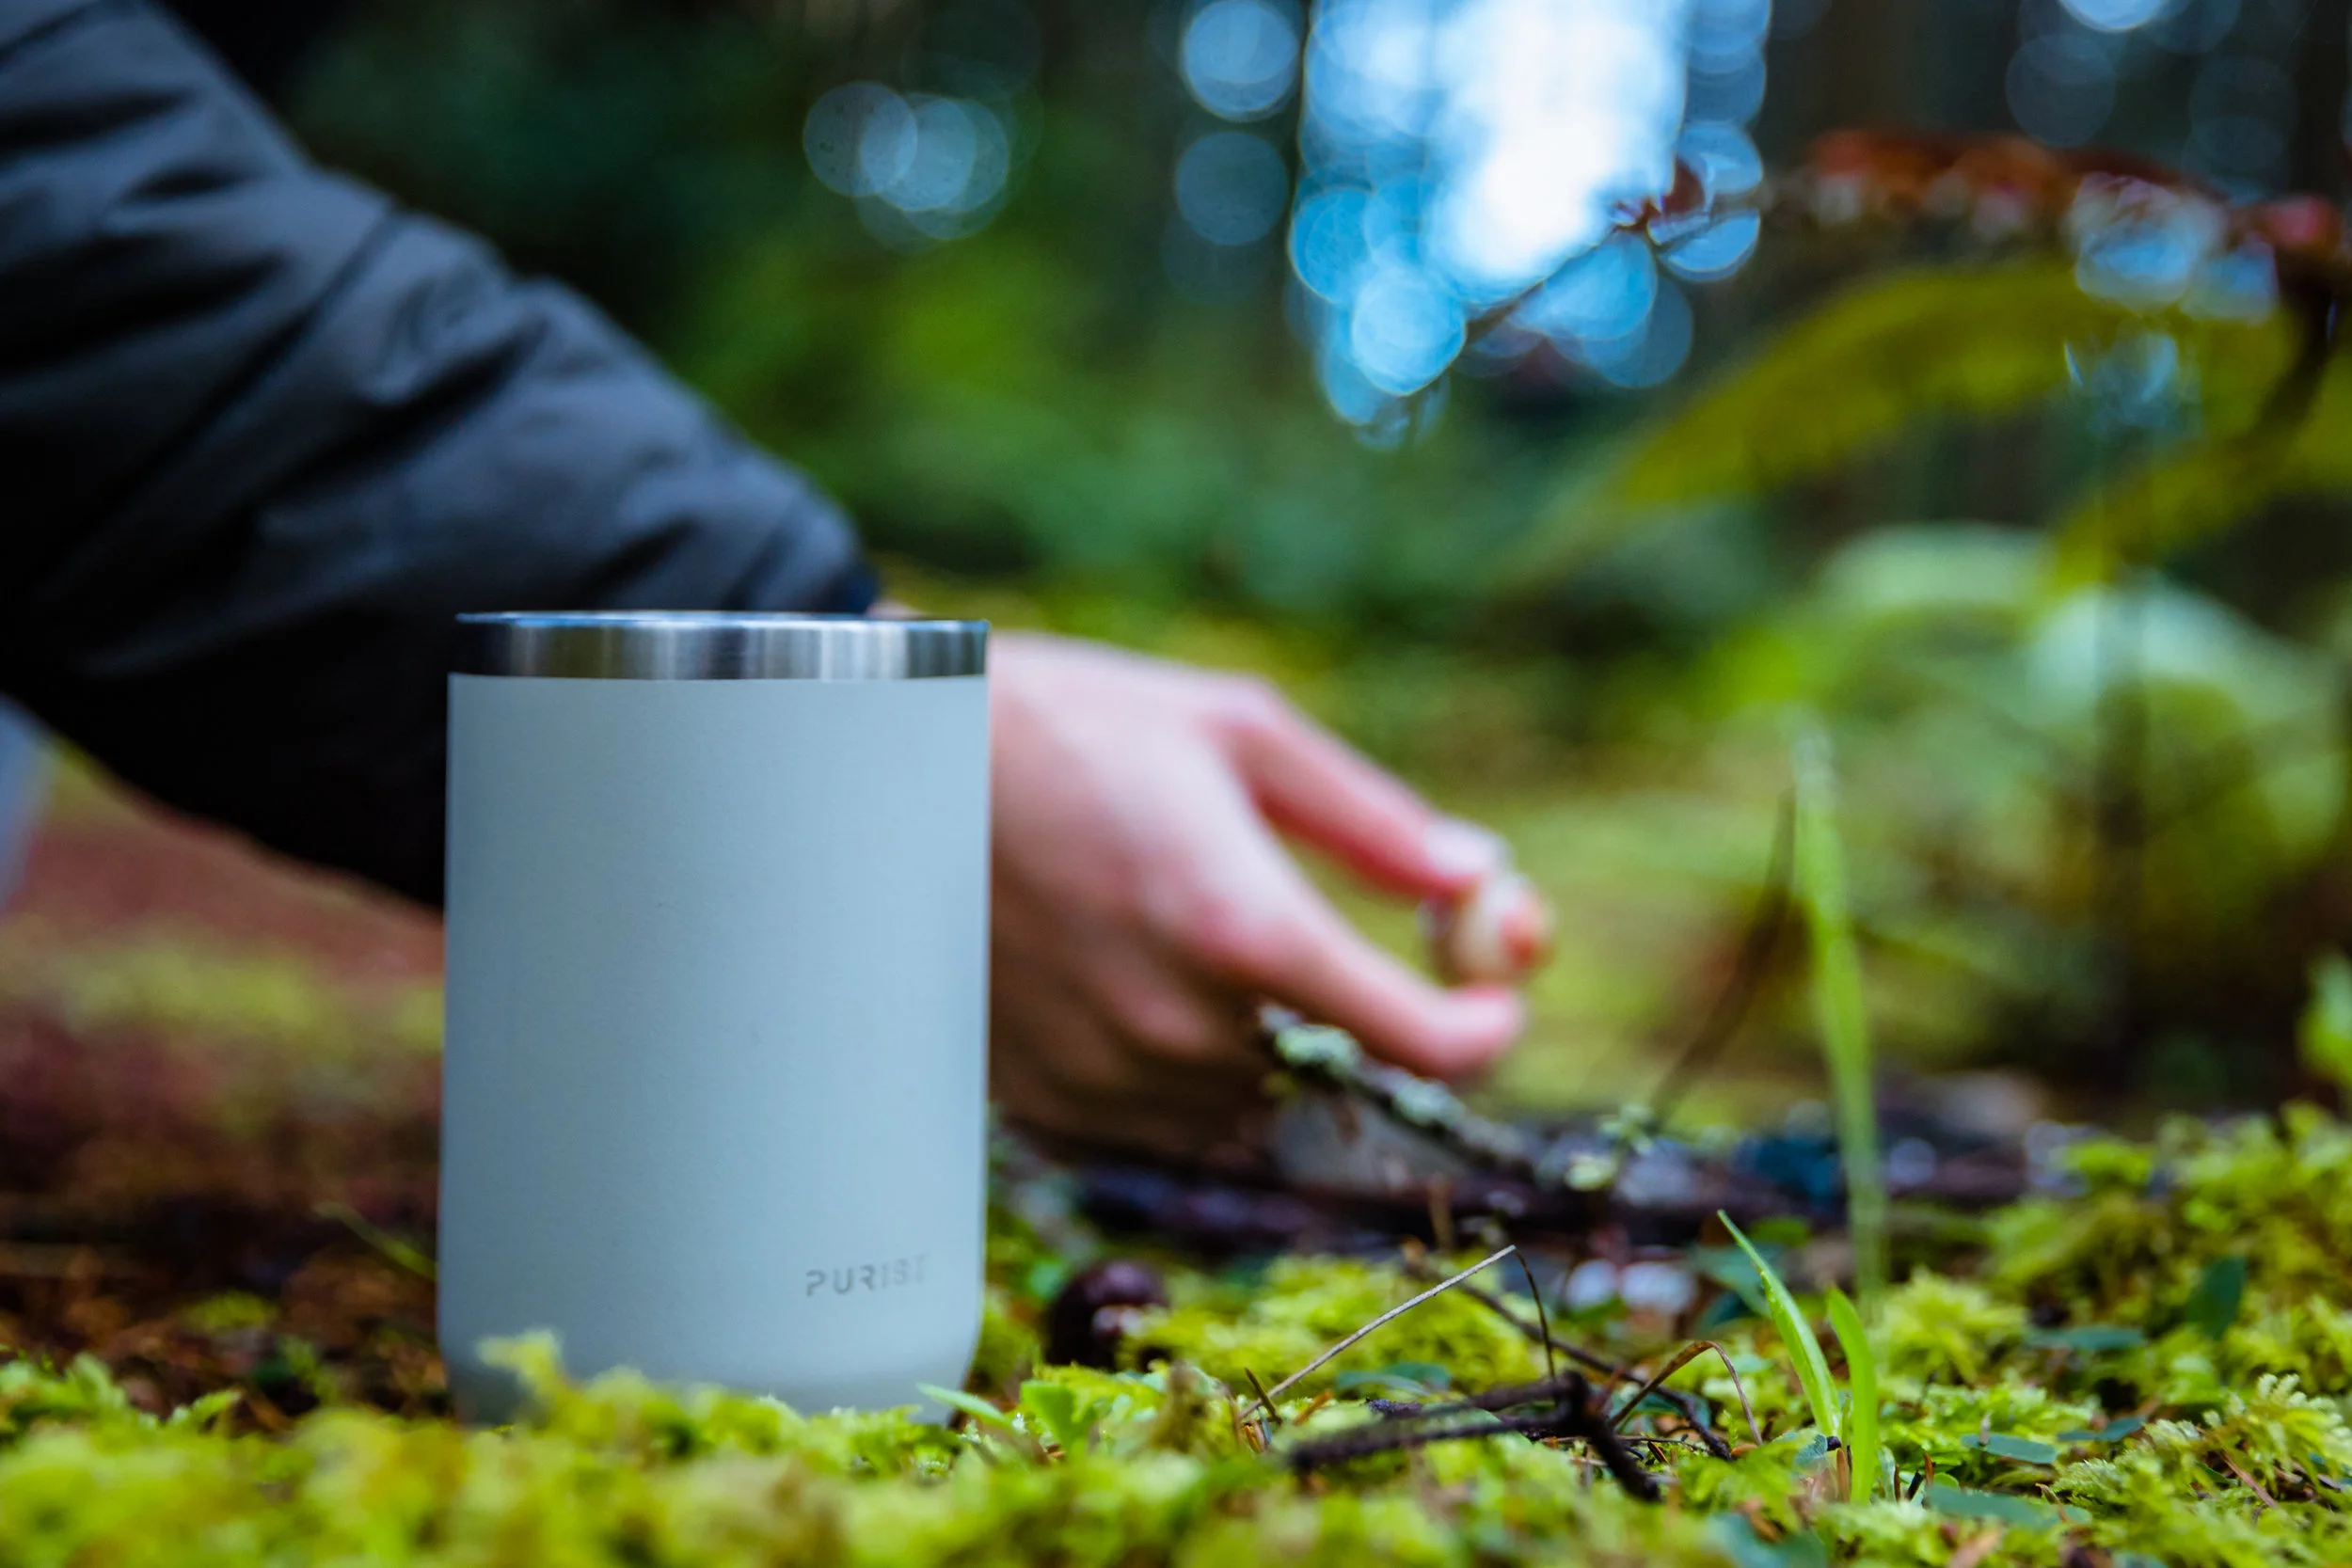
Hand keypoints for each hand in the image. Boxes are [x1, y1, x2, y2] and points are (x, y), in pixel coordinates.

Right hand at [987, 631, 1525, 1156]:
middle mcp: (1179, 1023)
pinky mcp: (1047, 1102)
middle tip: (1313, 922)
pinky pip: (1162, 1123)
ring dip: (1259, 1040)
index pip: (1420, 1042)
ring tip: (1194, 934)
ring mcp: (1107, 1075)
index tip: (1493, 999)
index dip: (1483, 1028)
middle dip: (1349, 1007)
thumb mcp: (1236, 731)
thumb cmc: (1074, 727)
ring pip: (1246, 1103)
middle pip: (1332, 1070)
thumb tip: (1479, 879)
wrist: (886, 773)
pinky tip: (1135, 978)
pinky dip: (1179, 1070)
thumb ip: (1371, 820)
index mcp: (1242, 925)